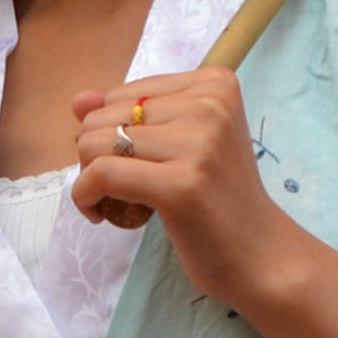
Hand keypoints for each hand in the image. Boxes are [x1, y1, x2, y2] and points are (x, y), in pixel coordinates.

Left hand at [61, 66, 337, 337]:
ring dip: (90, 179)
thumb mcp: (180, 145)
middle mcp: (210, 103)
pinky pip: (100, 175)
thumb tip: (77, 100)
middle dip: (96, 156)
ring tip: (116, 202)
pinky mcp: (181, 184)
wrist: (260, 254)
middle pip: (103, 117)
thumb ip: (128, 116)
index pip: (122, 94)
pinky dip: (86, 198)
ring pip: (94, 143)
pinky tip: (100, 216)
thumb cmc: (218, 200)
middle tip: (123, 189)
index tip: (134, 164)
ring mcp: (198, 142)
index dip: (112, 132)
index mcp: (215, 83)